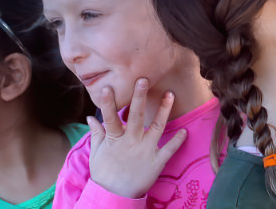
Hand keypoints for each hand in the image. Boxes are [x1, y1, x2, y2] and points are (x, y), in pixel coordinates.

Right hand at [86, 79, 186, 198]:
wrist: (114, 195)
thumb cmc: (105, 173)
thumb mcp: (97, 153)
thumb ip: (97, 134)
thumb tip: (91, 117)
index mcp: (115, 139)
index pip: (110, 117)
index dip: (108, 103)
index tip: (108, 87)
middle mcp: (131, 142)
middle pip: (135, 116)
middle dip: (138, 98)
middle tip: (143, 80)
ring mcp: (145, 151)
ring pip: (156, 127)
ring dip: (163, 111)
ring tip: (170, 94)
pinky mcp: (156, 162)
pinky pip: (169, 150)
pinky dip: (177, 141)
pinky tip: (184, 130)